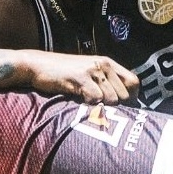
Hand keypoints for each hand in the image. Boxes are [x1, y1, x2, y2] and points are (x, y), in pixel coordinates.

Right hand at [21, 52, 138, 102]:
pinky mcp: (80, 77)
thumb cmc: (63, 75)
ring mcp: (92, 69)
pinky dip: (89, 105)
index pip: (134, 82)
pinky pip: (95, 98)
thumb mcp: (88, 75)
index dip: (131, 98)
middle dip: (115, 107)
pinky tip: (79, 100)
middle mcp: (103, 64)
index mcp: (107, 63)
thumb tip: (123, 105)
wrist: (38, 65)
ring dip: (101, 107)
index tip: (121, 108)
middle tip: (100, 110)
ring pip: (111, 99)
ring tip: (87, 104)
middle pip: (124, 95)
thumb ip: (104, 84)